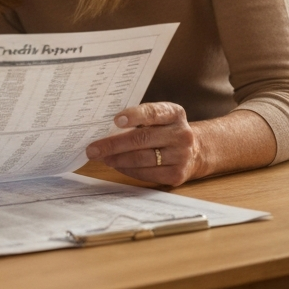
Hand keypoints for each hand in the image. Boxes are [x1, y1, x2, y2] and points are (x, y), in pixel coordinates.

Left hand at [85, 102, 202, 186]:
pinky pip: (147, 174)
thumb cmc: (165, 130)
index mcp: (174, 113)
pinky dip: (128, 170)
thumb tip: (104, 127)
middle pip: (142, 139)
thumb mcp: (159, 117)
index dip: (134, 116)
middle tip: (93, 148)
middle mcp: (181, 134)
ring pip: (142, 158)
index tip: (115, 120)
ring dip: (117, 159)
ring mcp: (181, 156)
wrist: (195, 151)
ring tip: (102, 157)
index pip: (153, 113)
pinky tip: (117, 165)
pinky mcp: (177, 175)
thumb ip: (139, 118)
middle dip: (113, 144)